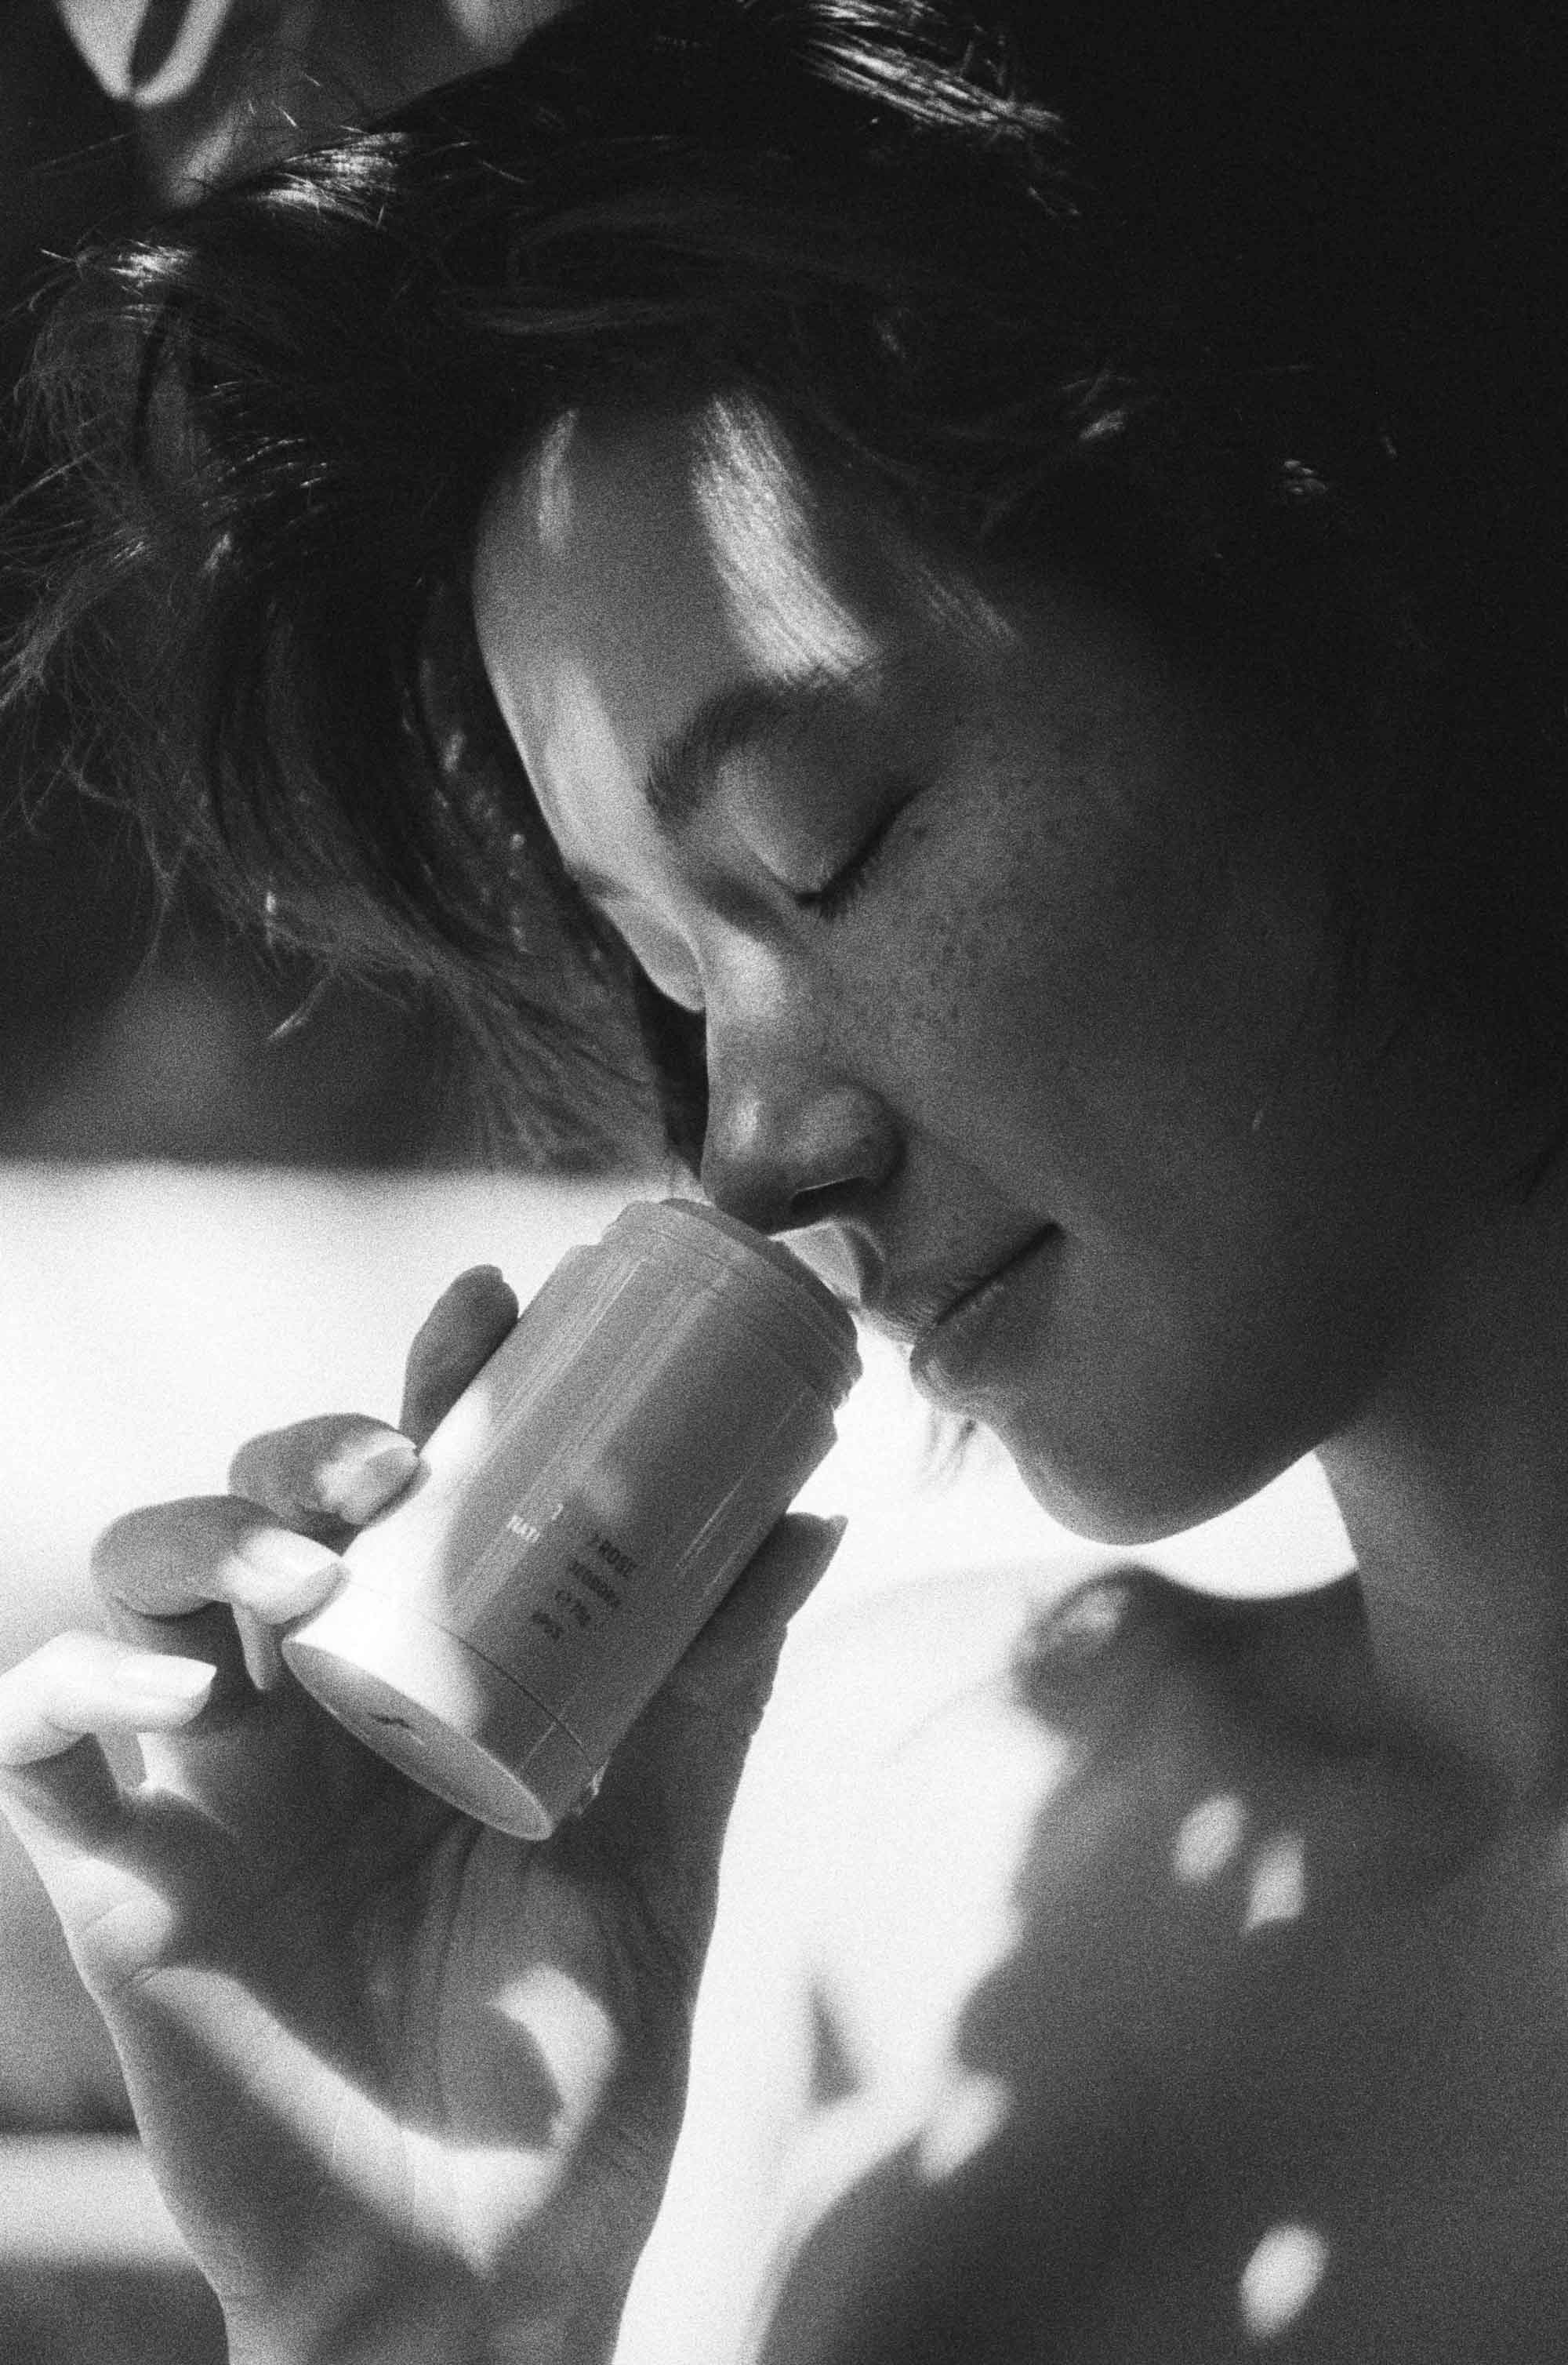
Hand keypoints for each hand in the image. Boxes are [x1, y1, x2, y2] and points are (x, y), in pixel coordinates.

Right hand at [0, 1266, 842, 2364]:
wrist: (482, 2276)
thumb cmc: (570, 2076)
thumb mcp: (657, 1849)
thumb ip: (709, 1689)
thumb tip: (814, 1519)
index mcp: (428, 1680)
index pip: (411, 1490)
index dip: (431, 1383)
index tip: (490, 1303)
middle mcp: (311, 1709)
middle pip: (263, 1502)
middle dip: (307, 1444)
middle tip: (391, 1465)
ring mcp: (212, 1787)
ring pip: (141, 1578)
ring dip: (201, 1534)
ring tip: (302, 1571)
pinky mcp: (126, 1879)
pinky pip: (42, 1733)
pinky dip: (82, 1677)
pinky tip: (177, 1689)